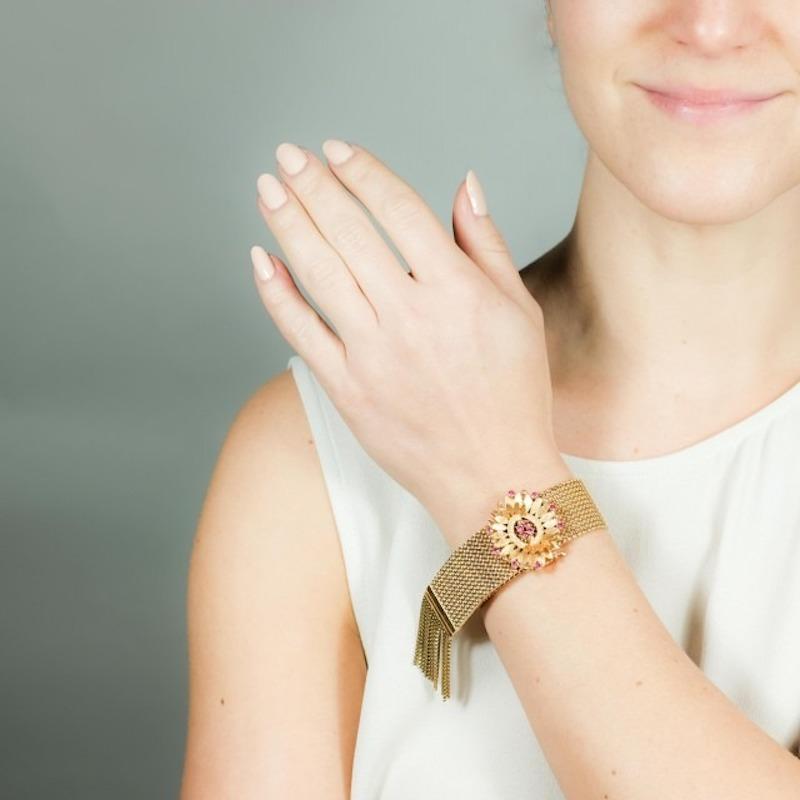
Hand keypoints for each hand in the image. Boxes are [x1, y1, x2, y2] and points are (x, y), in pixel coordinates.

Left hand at [251, 140, 569, 534]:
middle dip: (313, 185)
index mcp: (457, 291)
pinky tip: (262, 259)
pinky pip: (301, 333)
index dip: (364, 173)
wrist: (492, 477)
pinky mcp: (347, 390)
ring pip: (318, 273)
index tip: (338, 150)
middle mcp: (410, 317)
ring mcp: (373, 355)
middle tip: (288, 154)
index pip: (400, 210)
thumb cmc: (514, 396)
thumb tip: (464, 185)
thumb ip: (486, 245)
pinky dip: (277, 294)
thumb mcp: (518, 313)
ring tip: (268, 189)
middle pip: (349, 232)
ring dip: (288, 224)